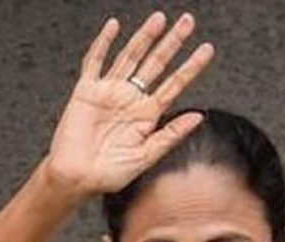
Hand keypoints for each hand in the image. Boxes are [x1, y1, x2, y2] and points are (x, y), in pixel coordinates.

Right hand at [43, 12, 214, 196]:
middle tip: (188, 22)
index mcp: (147, 114)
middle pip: (156, 63)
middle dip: (172, 42)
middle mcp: (131, 99)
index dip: (191, 66)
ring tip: (159, 19)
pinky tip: (114, 27)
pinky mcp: (87, 91)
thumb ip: (171, 135)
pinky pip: (95, 62)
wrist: (77, 178)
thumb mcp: (147, 156)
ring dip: (144, 37)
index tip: (206, 50)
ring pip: (130, 57)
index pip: (175, 84)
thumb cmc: (109, 174)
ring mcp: (109, 92)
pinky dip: (103, 43)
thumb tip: (198, 117)